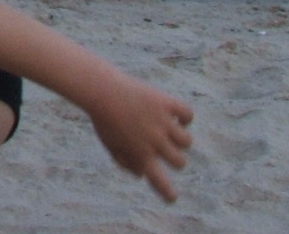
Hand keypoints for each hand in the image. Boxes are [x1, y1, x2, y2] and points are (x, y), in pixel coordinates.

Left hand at [87, 69, 193, 201]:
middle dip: (175, 158)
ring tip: (169, 129)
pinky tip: (176, 116)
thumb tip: (142, 174)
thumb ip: (124, 162)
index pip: (160, 182)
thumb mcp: (109, 143)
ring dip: (180, 139)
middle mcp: (155, 142)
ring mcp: (162, 123)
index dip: (168, 193)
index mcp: (141, 155)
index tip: (172, 198)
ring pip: (186, 141)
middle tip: (165, 147)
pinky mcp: (166, 103)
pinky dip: (185, 117)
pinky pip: (187, 114)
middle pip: (180, 161)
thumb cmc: (103, 118)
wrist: (100, 90)